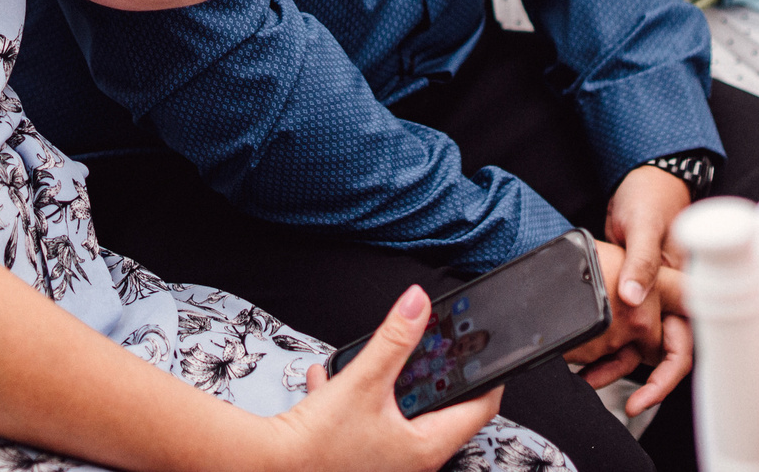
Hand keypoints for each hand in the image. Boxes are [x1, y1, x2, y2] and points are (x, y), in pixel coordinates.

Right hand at [269, 285, 504, 471]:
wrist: (269, 469)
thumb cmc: (318, 444)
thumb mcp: (363, 381)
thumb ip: (394, 339)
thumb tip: (418, 302)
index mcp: (426, 447)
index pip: (480, 409)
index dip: (488, 375)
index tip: (488, 350)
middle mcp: (413, 461)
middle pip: (440, 407)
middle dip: (429, 372)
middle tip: (430, 345)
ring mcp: (387, 462)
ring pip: (401, 412)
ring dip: (387, 383)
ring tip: (371, 361)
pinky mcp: (360, 458)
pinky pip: (368, 420)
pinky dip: (354, 398)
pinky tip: (329, 382)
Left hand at [603, 167, 700, 414]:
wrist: (640, 179)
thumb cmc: (651, 198)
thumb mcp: (645, 226)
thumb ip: (641, 263)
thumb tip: (631, 299)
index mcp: (682, 286)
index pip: (686, 341)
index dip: (671, 372)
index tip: (650, 393)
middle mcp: (669, 298)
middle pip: (664, 352)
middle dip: (646, 381)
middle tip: (628, 402)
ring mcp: (649, 297)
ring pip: (639, 344)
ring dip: (617, 364)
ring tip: (590, 378)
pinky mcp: (628, 290)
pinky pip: (620, 326)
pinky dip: (605, 341)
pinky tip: (584, 352)